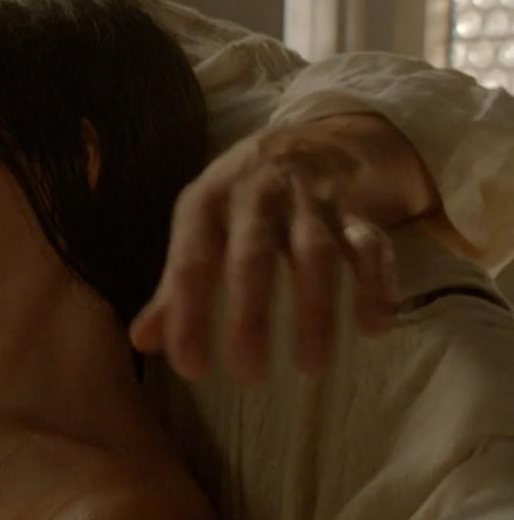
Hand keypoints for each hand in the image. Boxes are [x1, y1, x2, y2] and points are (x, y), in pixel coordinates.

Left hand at [131, 117, 404, 382]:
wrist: (297, 144)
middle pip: (252, 257)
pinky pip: (370, 245)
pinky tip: (376, 326)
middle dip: (250, 317)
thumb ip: (173, 287)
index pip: (191, 263)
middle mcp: (256, 198)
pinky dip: (375, 284)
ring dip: (316, 310)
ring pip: (315, 253)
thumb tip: (142, 341)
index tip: (193, 369)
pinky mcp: (354, 209)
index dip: (188, 317)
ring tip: (312, 365)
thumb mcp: (196, 232)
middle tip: (250, 375)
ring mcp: (309, 201)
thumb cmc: (234, 205)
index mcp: (206, 206)